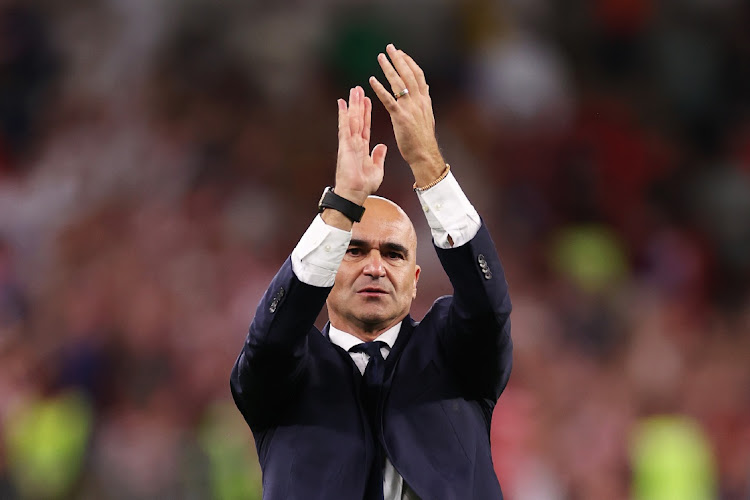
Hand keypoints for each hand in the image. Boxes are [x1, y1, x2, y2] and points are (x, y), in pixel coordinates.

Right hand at [334, 86, 386, 205]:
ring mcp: (349, 143)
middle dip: (359, 104)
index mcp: (363, 147)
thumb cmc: (363, 186)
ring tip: (354, 91)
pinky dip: (343, 115)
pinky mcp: (344, 146)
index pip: (365, 126)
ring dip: (353, 105)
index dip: (367, 113)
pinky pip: (344, 127)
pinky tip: (342, 104)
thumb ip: (378, 157)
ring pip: (352, 119)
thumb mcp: (376, 169)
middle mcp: (355, 142)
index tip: (368, 100)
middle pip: (358, 119)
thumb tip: (382, 147)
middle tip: (359, 89)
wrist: (355, 194)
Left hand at [369, 45, 444, 186]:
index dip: (410, 63)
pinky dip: (380, 88)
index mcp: (424, 101)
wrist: (424, 154)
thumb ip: (424, 101)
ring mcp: (410, 108)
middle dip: (399, 59)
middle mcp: (418, 101)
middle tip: (390, 48)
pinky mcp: (401, 117)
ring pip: (399, 83)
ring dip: (389, 68)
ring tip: (380, 57)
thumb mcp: (427, 116)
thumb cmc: (423, 139)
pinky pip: (388, 100)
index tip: (401, 53)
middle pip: (409, 74)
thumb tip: (424, 89)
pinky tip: (372, 80)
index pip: (418, 76)